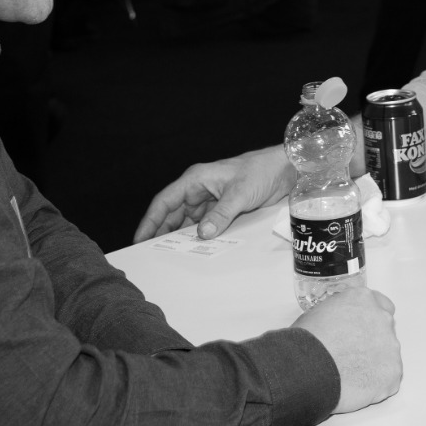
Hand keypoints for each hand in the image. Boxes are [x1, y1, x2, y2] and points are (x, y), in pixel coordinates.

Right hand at [133, 146, 294, 242]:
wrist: (287, 168)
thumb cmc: (262, 171)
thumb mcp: (240, 193)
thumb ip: (221, 214)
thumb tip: (202, 235)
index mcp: (196, 179)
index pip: (164, 202)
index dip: (150, 221)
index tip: (139, 239)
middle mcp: (200, 189)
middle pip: (173, 214)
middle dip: (162, 233)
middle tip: (152, 256)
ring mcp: (212, 199)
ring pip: (189, 221)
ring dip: (182, 237)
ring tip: (171, 257)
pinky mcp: (225, 208)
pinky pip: (207, 224)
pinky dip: (201, 236)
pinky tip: (198, 250)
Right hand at [293, 287, 402, 413]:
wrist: (307, 370)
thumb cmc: (304, 343)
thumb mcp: (318, 314)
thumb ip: (339, 316)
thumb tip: (339, 327)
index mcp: (363, 299)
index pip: (379, 304)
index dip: (369, 320)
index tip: (361, 331)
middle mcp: (382, 318)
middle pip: (384, 330)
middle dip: (371, 343)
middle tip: (351, 357)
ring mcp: (391, 347)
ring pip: (387, 356)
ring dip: (373, 364)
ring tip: (348, 377)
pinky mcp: (393, 373)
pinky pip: (387, 380)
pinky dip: (375, 386)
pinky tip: (355, 389)